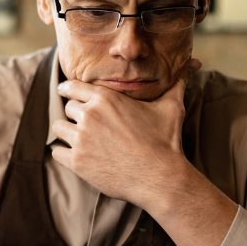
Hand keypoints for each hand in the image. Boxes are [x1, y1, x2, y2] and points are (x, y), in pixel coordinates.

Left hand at [51, 58, 200, 207]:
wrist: (160, 176)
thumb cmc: (165, 142)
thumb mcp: (171, 108)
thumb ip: (174, 86)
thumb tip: (189, 68)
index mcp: (105, 98)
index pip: (73, 87)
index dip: (69, 90)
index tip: (66, 92)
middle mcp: (89, 115)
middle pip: (67, 108)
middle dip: (75, 115)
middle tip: (84, 124)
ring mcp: (81, 139)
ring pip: (59, 128)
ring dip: (67, 133)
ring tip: (78, 139)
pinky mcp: (77, 161)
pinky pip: (57, 152)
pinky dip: (64, 154)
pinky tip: (75, 156)